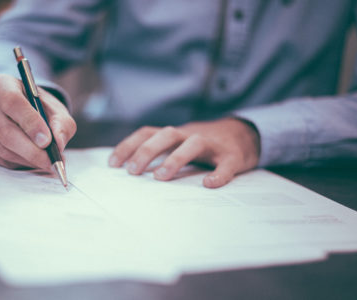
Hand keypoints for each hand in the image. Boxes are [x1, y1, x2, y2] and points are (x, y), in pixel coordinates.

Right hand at [0, 74, 75, 169]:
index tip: (47, 140)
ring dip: (27, 159)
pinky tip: (30, 159)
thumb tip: (58, 143)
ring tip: (46, 161)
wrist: (25, 115)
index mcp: (2, 84)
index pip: (12, 102)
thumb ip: (61, 125)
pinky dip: (18, 163)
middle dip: (31, 150)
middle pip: (5, 130)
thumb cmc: (41, 110)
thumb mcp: (57, 112)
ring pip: (2, 148)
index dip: (30, 123)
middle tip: (51, 160)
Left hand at [108, 118, 259, 187]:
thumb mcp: (179, 144)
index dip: (129, 146)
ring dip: (175, 159)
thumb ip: (160, 153)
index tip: (113, 164)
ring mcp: (212, 144)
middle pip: (166, 135)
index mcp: (175, 134)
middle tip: (132, 171)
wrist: (244, 134)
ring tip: (161, 177)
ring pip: (193, 144)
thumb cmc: (203, 145)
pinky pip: (226, 164)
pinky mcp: (233, 156)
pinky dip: (218, 174)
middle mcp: (190, 135)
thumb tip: (129, 172)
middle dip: (147, 151)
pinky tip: (209, 184)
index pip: (147, 133)